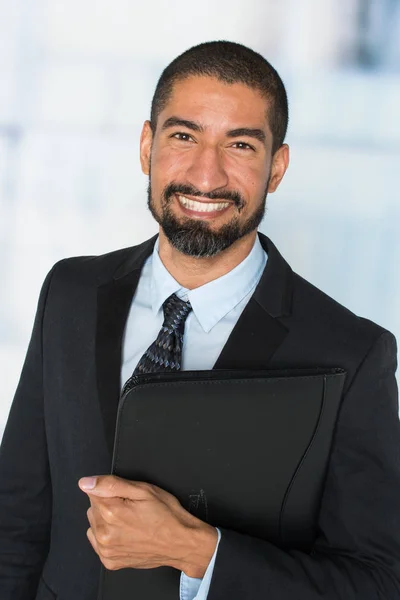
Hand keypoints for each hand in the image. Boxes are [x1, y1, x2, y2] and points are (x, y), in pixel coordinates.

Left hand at [78, 475, 217, 576]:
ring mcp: (106, 550)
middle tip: (131, 509)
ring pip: (94, 525)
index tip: (126, 496)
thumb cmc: (166, 515)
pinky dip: (109, 537)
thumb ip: (111, 484)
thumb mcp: (143, 490)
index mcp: (111, 512)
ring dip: (107, 521)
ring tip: (129, 522)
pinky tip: (126, 535)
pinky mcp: (109, 561)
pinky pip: (98, 542)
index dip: (111, 490)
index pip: (93, 491)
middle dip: (108, 505)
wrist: (181, 543)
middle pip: (93, 508)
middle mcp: (104, 533)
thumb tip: (86, 483)